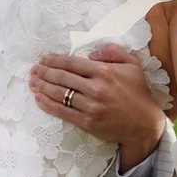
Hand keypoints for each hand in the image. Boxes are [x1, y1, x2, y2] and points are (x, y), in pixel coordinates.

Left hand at [29, 44, 166, 169]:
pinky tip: (39, 99)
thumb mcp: (132, 65)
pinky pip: (63, 112)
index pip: (73, 63)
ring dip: (43, 87)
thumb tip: (92, 52)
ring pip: (60, 94)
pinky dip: (48, 105)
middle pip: (63, 77)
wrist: (144, 124)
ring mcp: (91, 106)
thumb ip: (114, 52)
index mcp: (105, 72)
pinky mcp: (87, 122)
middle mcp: (96, 88)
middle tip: (34, 70)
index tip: (44, 59)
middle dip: (45, 72)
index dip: (55, 60)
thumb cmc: (138, 93)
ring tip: (32, 82)